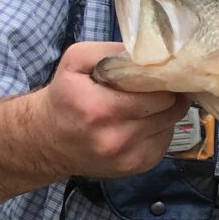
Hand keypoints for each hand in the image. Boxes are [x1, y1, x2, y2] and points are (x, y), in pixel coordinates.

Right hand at [31, 42, 187, 179]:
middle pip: (171, 110)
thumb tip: (150, 52)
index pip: (159, 94)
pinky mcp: (137, 168)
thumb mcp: (76, 61)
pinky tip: (139, 123)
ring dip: (163, 113)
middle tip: (153, 87)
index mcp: (100, 109)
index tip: (156, 72)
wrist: (47, 141)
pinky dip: (158, 129)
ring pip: (171, 125)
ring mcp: (128, 158)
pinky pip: (164, 141)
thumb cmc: (65, 96)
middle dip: (166, 95)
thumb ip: (112, 51)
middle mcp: (115, 139)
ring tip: (143, 105)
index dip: (161, 79)